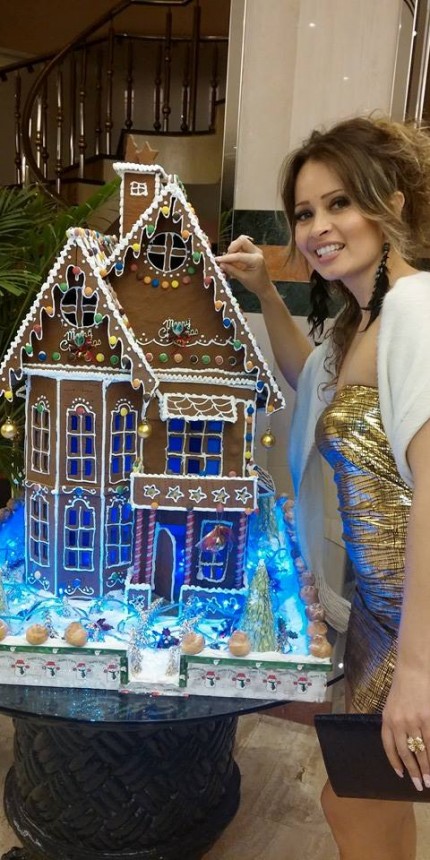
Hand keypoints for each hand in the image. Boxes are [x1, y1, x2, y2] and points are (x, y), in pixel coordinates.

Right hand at [215, 235, 273, 297]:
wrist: (264, 287)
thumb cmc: (256, 284)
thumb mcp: (242, 279)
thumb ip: (231, 270)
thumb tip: (221, 264)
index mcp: (256, 260)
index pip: (239, 255)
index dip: (227, 258)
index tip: (217, 260)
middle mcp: (257, 252)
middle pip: (242, 240)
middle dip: (232, 248)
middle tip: (226, 259)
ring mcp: (255, 250)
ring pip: (241, 241)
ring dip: (233, 249)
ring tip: (229, 260)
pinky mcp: (253, 251)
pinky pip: (242, 246)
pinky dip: (235, 251)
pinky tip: (233, 260)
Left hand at [381, 666, 429, 790]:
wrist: (414, 669)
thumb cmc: (404, 686)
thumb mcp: (392, 705)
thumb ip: (395, 724)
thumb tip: (403, 745)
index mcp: (387, 720)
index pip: (389, 748)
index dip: (395, 763)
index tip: (402, 775)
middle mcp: (399, 723)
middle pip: (406, 753)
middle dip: (413, 772)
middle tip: (419, 786)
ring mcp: (414, 721)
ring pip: (421, 751)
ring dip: (426, 768)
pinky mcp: (428, 718)